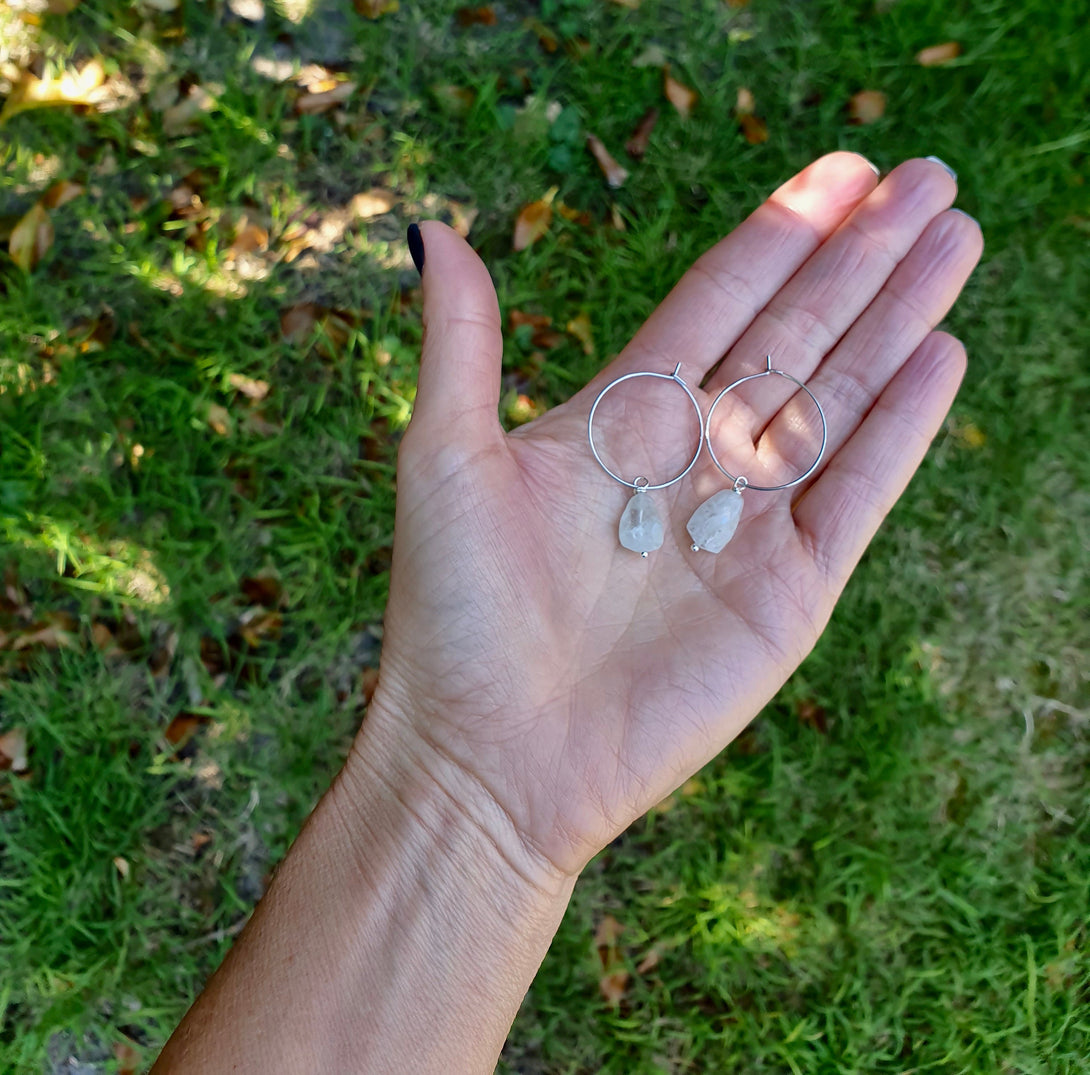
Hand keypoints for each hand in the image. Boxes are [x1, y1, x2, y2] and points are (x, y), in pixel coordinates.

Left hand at [355, 153, 981, 888]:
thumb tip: (433, 229)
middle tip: (925, 177)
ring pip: (836, 398)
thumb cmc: (453, 616)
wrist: (493, 758)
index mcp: (619, 421)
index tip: (838, 171)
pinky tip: (940, 356)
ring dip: (895, 319)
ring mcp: (745, 525)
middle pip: (792, 335)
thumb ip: (463, 343)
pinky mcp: (788, 594)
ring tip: (954, 239)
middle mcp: (690, 461)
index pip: (716, 303)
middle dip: (858, 257)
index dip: (777, 235)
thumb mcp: (443, 460)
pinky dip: (901, 428)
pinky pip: (857, 494)